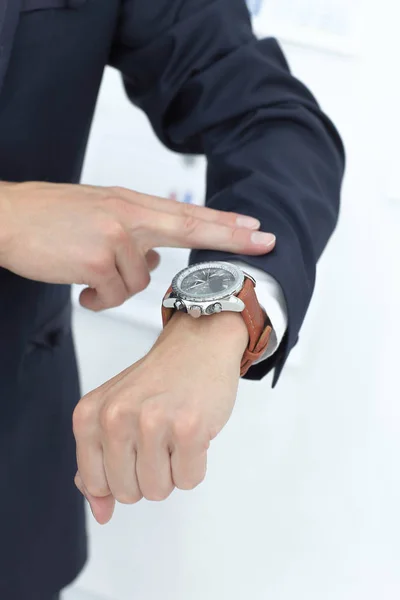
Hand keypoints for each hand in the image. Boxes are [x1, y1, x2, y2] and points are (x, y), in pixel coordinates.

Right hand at [0, 182, 275, 310]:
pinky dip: (97, 298)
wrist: (5, 217)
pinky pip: (112, 295)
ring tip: (89, 276)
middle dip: (231, 236)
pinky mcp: (97, 259)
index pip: (187, 213)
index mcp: (130, 203)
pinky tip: (79, 287)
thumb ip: (133, 234)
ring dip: (115, 288)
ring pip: (139, 281)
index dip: (223, 222)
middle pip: (191, 227)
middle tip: (265, 239)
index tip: (254, 227)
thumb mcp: (98, 215)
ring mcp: (114, 235)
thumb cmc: (49, 217)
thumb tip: (155, 260)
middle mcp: (128, 214)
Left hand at [73, 310, 247, 523]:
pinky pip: (189, 480)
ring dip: (172, 470)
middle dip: (148, 473)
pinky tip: (194, 432)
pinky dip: (196, 464)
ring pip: (158, 491)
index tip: (136, 445)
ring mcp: (152, 421)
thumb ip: (98, 462)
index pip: (95, 483)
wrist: (198, 344)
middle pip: (128, 493)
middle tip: (159, 436)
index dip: (121, 474)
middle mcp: (115, 417)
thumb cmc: (158, 381)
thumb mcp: (113, 412)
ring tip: (175, 433)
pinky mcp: (189, 427)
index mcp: (89, 415)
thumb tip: (101, 513)